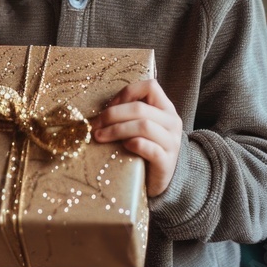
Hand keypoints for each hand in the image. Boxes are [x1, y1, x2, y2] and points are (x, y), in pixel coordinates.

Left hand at [91, 79, 182, 196]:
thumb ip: (130, 114)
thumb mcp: (142, 126)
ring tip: (99, 136)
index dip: (126, 93)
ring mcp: (172, 143)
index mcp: (165, 108)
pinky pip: (149, 148)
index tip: (109, 105)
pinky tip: (123, 146)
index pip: (150, 87)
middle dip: (112, 114)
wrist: (162, 180)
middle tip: (95, 125)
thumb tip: (100, 112)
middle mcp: (172, 122)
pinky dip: (133, 144)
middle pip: (140, 108)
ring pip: (143, 126)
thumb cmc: (146, 148)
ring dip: (116, 130)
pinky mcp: (166, 162)